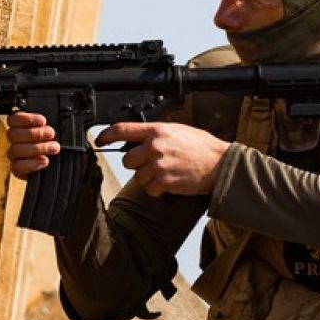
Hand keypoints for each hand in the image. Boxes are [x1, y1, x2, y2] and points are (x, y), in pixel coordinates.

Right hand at [5, 112, 59, 178]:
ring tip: (53, 148)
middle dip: (34, 134)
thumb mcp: (53, 131)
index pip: (13, 119)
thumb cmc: (54, 143)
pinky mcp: (17, 170)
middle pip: (13, 134)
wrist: (59, 164)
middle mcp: (15, 141)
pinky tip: (44, 161)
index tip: (43, 121)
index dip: (26, 119)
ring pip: (15, 150)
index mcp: (20, 127)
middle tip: (51, 134)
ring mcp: (15, 156)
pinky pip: (17, 167)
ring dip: (37, 148)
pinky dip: (31, 164)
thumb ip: (46, 125)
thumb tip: (47, 123)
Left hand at [96, 122, 229, 196]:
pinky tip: (169, 182)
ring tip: (165, 172)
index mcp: (157, 131)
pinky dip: (157, 189)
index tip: (100, 139)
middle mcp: (155, 147)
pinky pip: (149, 189)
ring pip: (137, 177)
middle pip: (127, 160)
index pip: (122, 130)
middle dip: (136, 164)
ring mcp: (159, 166)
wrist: (220, 164)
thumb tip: (137, 139)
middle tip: (151, 163)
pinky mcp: (164, 182)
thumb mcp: (177, 131)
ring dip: (148, 178)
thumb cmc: (201, 147)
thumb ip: (155, 134)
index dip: (107, 135)